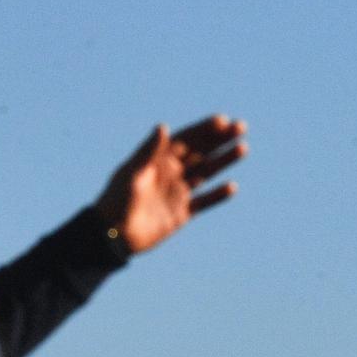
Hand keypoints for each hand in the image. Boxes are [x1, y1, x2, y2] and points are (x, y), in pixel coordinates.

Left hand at [94, 115, 247, 254]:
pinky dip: (218, 195)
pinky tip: (232, 186)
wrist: (113, 235)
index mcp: (158, 160)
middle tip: (241, 127)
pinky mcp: (182, 213)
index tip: (223, 121)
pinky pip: (204, 202)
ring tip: (243, 148)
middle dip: (220, 139)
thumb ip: (148, 151)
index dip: (204, 129)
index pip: (186, 139)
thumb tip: (164, 126)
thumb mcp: (132, 172)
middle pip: (201, 152)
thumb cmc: (117, 199)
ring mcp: (177, 192)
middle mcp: (170, 173)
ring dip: (224, 160)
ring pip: (206, 173)